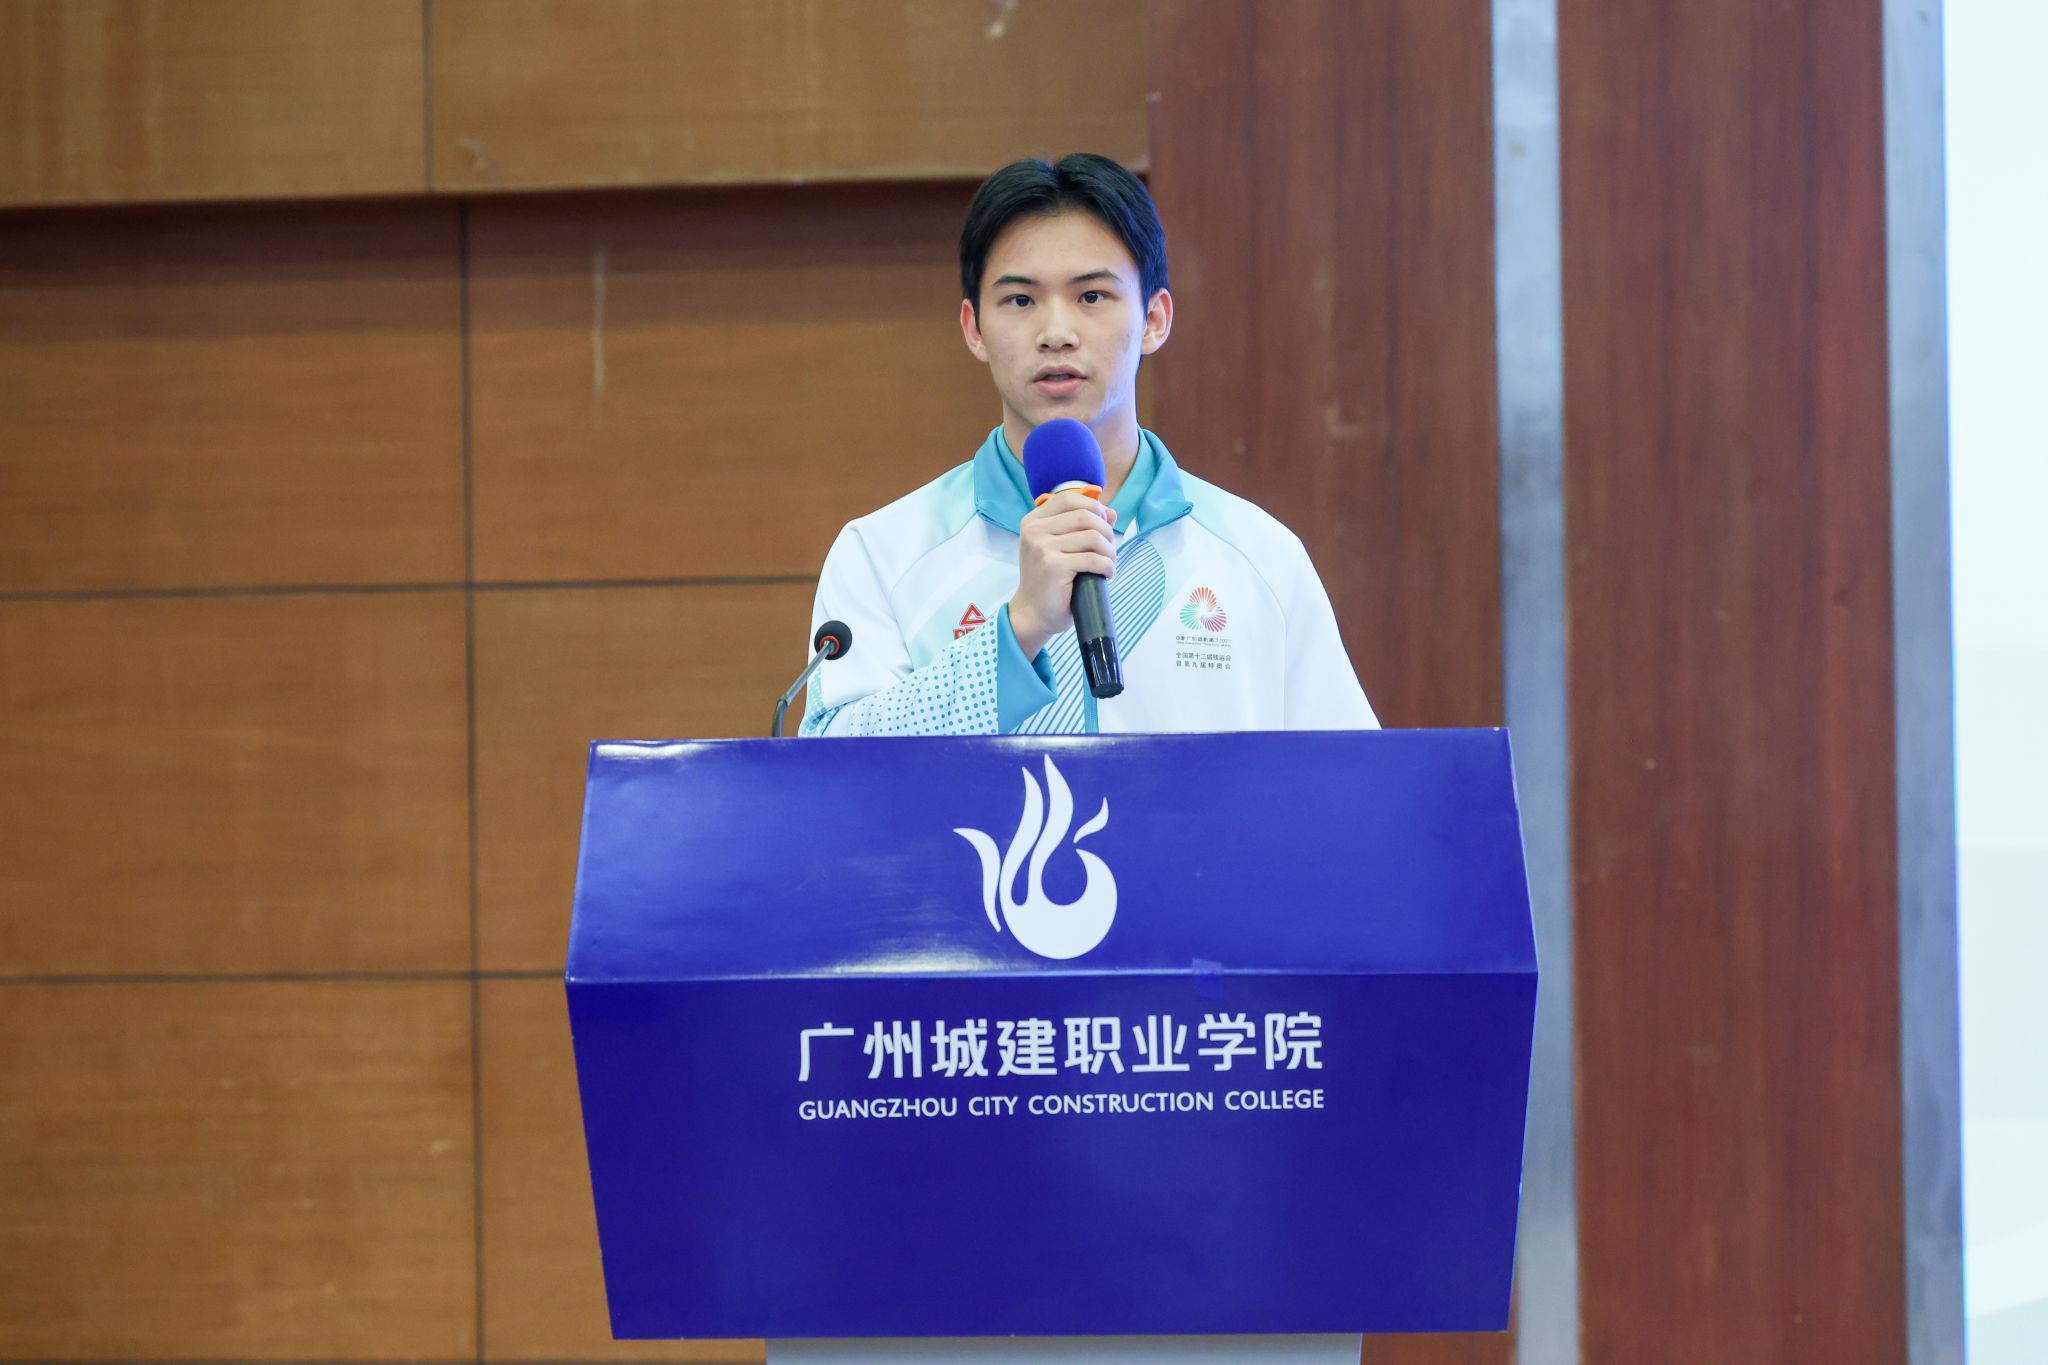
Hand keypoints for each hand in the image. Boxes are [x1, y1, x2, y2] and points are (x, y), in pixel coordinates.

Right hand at [1009, 491, 1116, 657]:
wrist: (1033, 613)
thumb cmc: (1049, 580)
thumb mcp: (1061, 547)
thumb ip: (1083, 526)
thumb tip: (1112, 512)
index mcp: (1033, 521)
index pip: (1069, 498)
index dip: (1094, 507)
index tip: (1104, 524)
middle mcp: (1034, 530)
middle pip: (1085, 515)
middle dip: (1106, 531)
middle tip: (1109, 550)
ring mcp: (1042, 547)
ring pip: (1092, 537)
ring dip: (1109, 551)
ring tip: (1109, 563)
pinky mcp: (1054, 566)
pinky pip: (1093, 559)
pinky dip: (1107, 566)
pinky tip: (1107, 574)